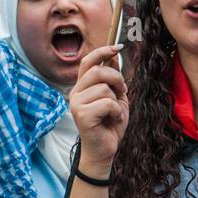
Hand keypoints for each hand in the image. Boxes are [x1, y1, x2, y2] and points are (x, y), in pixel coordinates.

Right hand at [70, 44, 128, 173]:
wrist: (104, 151)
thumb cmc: (109, 126)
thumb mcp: (116, 98)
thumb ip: (113, 80)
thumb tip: (113, 57)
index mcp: (82, 88)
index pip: (87, 62)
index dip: (102, 52)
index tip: (118, 47)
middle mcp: (75, 93)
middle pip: (97, 71)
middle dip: (116, 78)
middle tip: (122, 91)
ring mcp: (76, 104)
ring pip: (104, 88)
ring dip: (116, 100)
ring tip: (114, 111)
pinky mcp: (81, 115)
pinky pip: (107, 103)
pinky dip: (116, 111)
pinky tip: (112, 119)